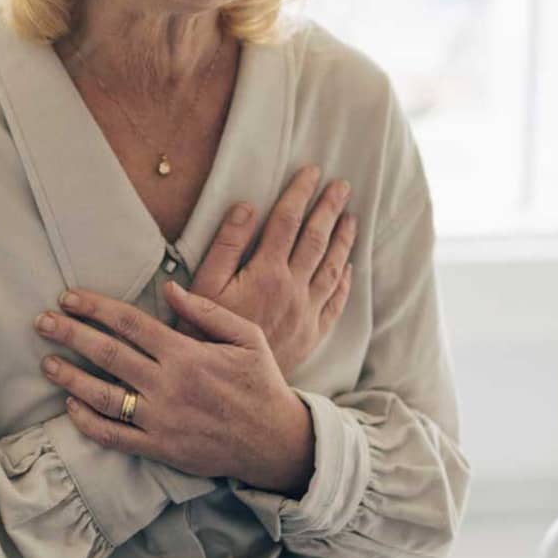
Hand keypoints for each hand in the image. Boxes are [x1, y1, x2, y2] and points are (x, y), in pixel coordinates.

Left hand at [35, 283, 315, 496]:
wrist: (275, 442)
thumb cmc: (261, 383)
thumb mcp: (247, 337)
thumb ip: (207, 310)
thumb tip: (169, 286)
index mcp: (187, 354)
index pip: (129, 323)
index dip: (94, 307)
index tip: (69, 296)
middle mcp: (168, 386)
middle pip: (107, 354)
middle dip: (70, 334)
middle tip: (41, 321)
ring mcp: (161, 420)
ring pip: (103, 396)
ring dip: (70, 377)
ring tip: (47, 363)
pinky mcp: (159, 448)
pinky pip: (113, 436)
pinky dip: (87, 421)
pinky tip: (71, 406)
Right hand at [190, 165, 356, 379]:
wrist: (228, 385)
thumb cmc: (205, 333)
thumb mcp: (206, 285)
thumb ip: (226, 244)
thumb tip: (247, 206)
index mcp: (266, 272)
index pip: (288, 221)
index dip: (300, 193)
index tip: (311, 171)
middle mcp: (293, 289)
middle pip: (316, 239)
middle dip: (330, 208)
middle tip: (342, 185)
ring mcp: (306, 312)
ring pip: (332, 268)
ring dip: (343, 240)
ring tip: (351, 218)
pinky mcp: (311, 334)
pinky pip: (335, 302)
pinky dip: (344, 281)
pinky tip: (347, 268)